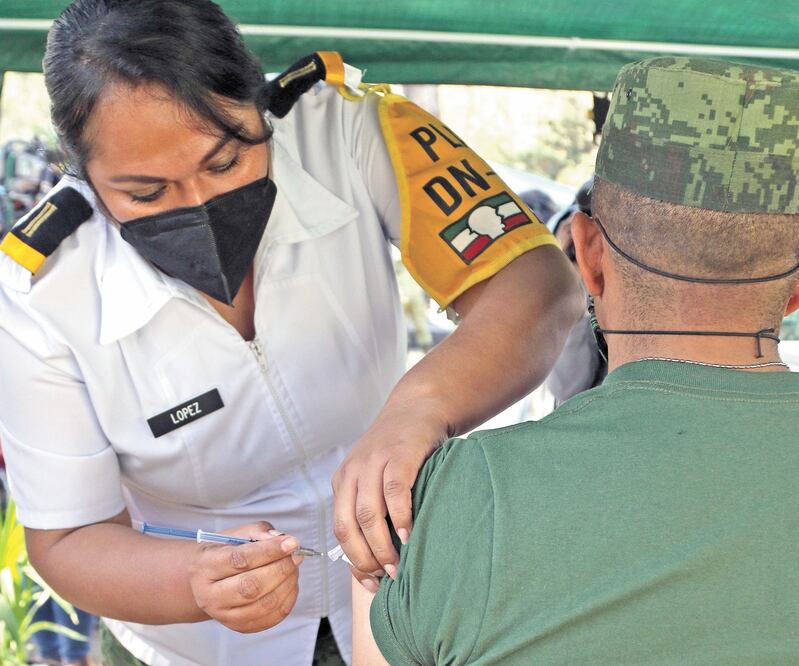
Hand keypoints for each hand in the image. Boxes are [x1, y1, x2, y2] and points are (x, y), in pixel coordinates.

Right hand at [187, 521, 301, 632]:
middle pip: (251, 587)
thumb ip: (259, 532)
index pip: (239, 560)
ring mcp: (223, 615)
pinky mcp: (239, 627)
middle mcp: (209, 595)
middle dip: (281, 569)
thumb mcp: (236, 534)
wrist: (206, 580)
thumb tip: (282, 540)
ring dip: (287, 584)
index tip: (291, 543)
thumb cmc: (225, 552)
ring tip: (293, 568)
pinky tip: (289, 584)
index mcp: (205, 566)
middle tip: (296, 556)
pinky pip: (270, 618)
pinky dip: (287, 600)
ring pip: (263, 604)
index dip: (269, 551)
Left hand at [332, 409, 444, 578]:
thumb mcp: (377, 477)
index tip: (370, 582)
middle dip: (365, 558)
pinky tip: (408, 535)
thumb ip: (373, 507)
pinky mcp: (399, 454)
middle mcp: (352, 471)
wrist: (418, 406)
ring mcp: (374, 461)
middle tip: (385, 578)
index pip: (338, 529)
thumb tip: (378, 559)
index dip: (352, 560)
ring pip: (368, 513)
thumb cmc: (401, 451)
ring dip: (381, 545)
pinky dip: (400, 517)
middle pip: (347, 525)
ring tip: (397, 566)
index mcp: (343, 481)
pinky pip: (394, 492)